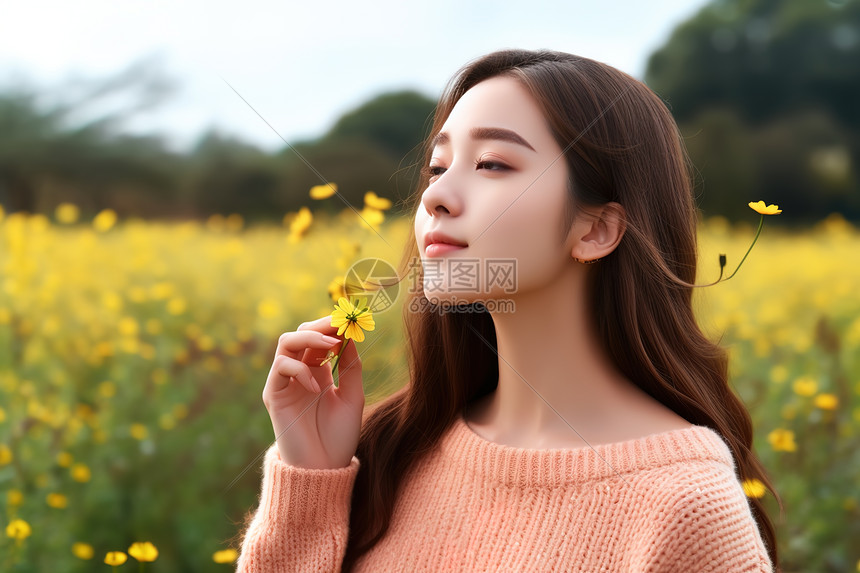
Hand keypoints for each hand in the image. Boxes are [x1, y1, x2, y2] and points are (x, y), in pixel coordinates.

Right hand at [262, 316, 364, 468]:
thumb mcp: (352, 396)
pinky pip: (280, 367)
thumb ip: (350, 367)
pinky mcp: (274, 395)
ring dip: (309, 337)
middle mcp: (299, 373)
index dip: (332, 326)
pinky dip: (299, 368)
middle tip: (339, 325)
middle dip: (321, 325)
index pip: (319, 337)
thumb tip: (348, 336)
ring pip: (286, 342)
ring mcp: (285, 382)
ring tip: (331, 345)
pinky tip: (316, 385)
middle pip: (301, 332)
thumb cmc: (340, 436)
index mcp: (318, 372)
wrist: (324, 469)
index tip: (350, 320)